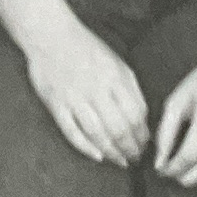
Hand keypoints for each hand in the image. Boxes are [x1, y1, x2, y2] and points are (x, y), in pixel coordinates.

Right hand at [6, 0, 151, 168]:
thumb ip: (129, 87)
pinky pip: (72, 131)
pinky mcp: (56, 104)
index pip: (135, 113)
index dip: (143, 133)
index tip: (146, 143)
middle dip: (131, 147)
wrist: (50, 36)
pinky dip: (86, 147)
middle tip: (136, 157)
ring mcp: (75, 98)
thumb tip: (142, 117)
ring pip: (97, 133)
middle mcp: (96, 89)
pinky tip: (97, 156)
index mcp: (114, 77)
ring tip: (121, 161)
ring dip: (112, 151)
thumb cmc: (86, 49)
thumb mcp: (116, 62)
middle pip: (119, 127)